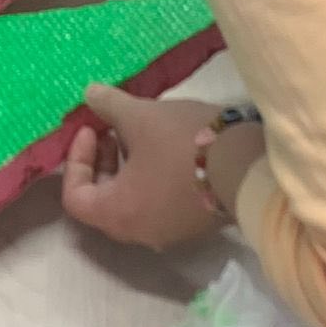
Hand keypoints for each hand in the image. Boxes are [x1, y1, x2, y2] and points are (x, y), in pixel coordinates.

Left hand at [61, 85, 229, 250]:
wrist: (251, 167)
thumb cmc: (185, 144)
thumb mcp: (141, 116)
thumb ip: (109, 105)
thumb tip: (89, 94)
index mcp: (118, 214)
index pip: (75, 197)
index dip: (76, 160)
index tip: (92, 130)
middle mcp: (140, 232)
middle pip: (103, 200)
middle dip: (103, 160)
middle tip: (112, 127)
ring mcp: (170, 232)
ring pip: (133, 201)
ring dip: (128, 168)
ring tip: (141, 132)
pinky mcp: (194, 224)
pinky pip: (159, 204)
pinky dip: (152, 178)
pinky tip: (168, 148)